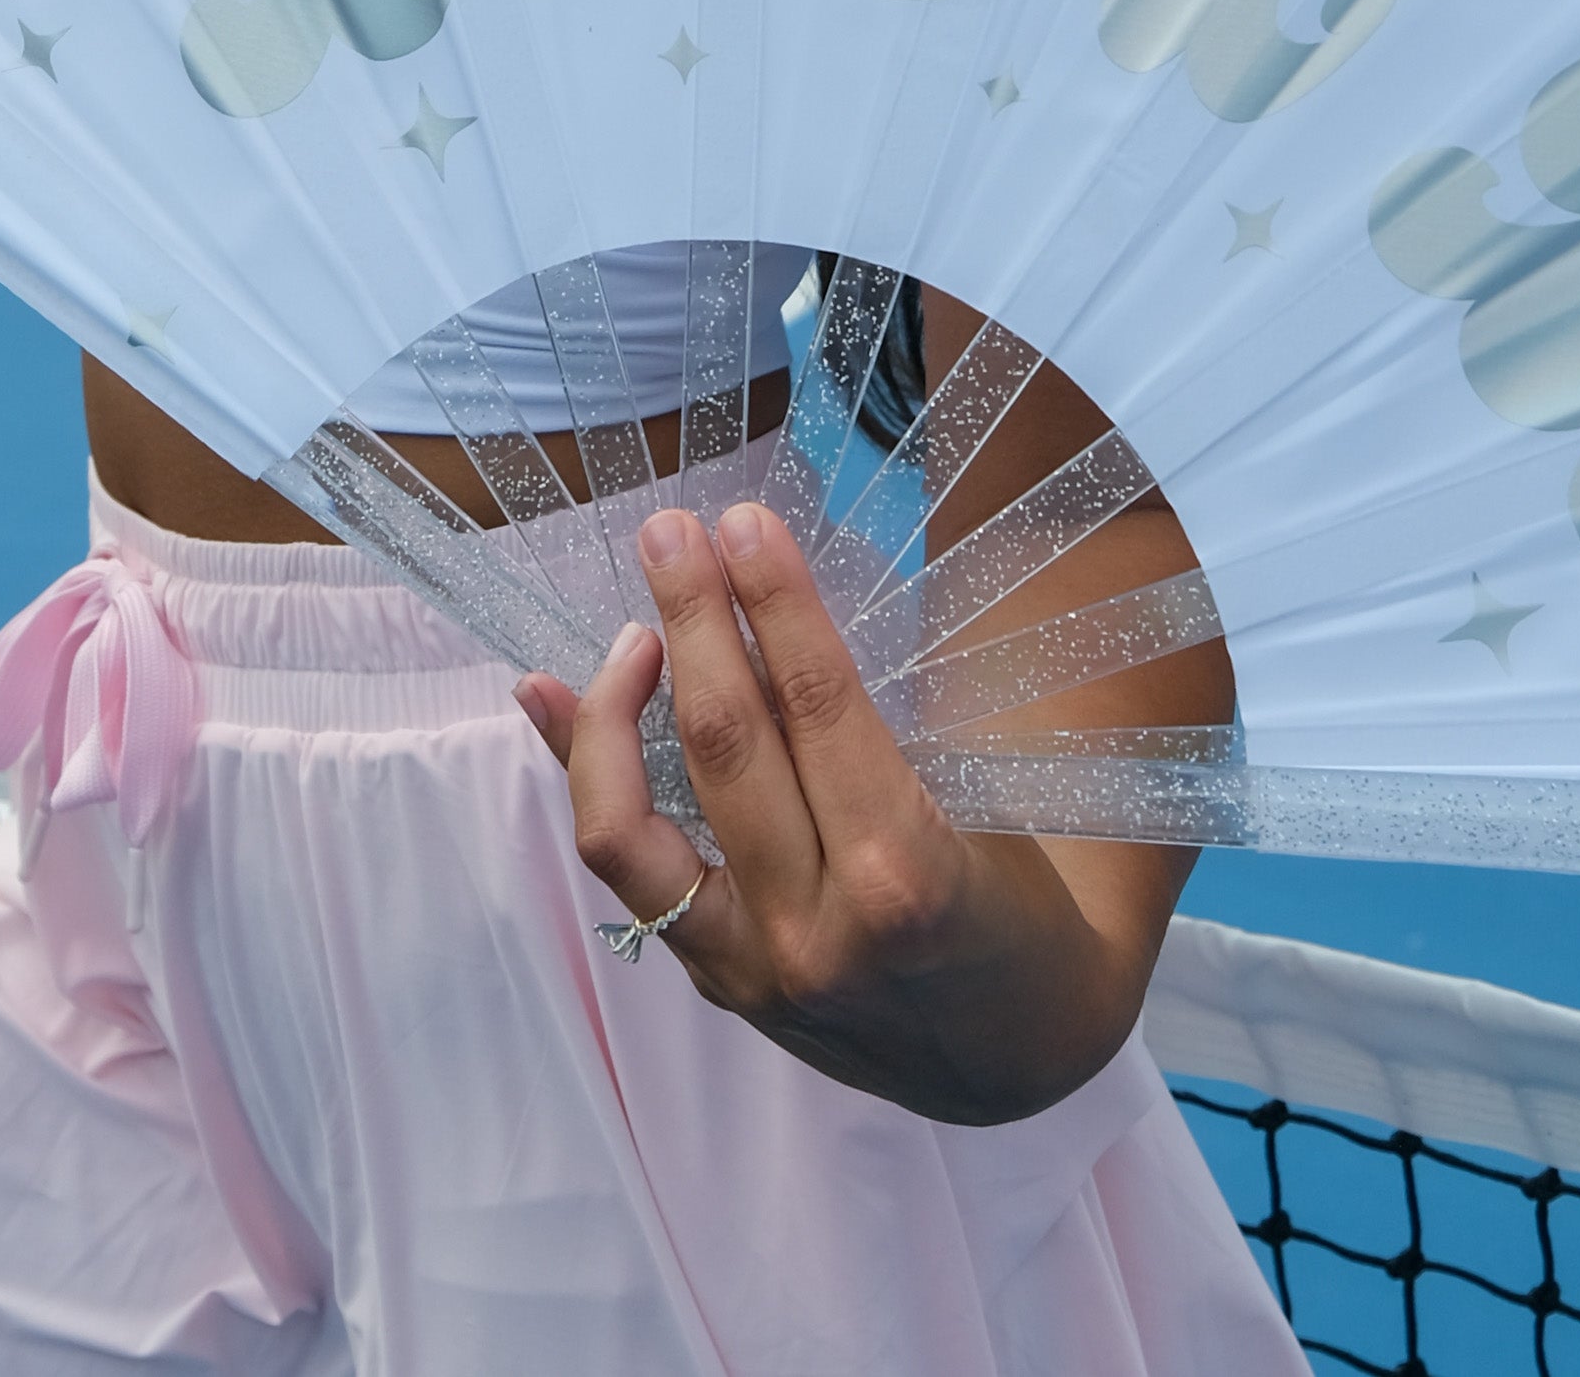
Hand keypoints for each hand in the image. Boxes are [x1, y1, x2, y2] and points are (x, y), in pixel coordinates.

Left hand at [511, 502, 1141, 1126]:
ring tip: (633, 626)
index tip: (746, 523)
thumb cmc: (1027, 901)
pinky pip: (628, 869)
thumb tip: (776, 597)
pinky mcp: (716, 980)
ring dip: (614, 707)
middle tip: (671, 531)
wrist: (1019, 1055)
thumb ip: (891, 717)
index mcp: (908, 878)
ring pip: (631, 830)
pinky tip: (552, 700)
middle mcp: (815, 930)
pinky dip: (586, 774)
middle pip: (724, 748)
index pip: (820, 708)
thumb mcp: (1001, 804)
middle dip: (693, 622)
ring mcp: (751, 968)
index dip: (774, 603)